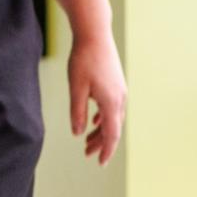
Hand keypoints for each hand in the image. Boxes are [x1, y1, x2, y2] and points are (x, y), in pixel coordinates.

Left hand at [68, 31, 126, 165]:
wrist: (95, 34)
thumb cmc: (83, 60)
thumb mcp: (76, 88)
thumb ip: (77, 112)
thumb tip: (78, 133)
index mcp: (111, 102)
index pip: (111, 133)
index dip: (106, 150)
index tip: (99, 163)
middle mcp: (120, 98)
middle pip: (113, 128)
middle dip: (101, 143)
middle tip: (87, 154)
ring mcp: (119, 90)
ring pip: (112, 118)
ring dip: (100, 131)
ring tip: (87, 141)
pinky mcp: (115, 83)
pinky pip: (111, 107)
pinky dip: (103, 117)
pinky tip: (93, 121)